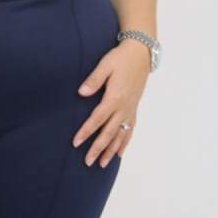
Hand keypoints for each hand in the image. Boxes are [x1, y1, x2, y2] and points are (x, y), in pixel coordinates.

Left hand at [71, 38, 150, 166]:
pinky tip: (119, 153)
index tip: (76, 143)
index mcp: (115, 97)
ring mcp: (130, 110)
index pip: (97, 119)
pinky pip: (130, 130)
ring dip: (111, 150)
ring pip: (120, 135)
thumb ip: (94, 79)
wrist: (141, 54)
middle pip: (109, 133)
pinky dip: (125, 142)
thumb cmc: (121, 58)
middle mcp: (124, 107)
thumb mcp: (106, 65)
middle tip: (87, 162)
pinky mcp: (134, 109)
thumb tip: (82, 93)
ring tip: (102, 164)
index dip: (86, 132)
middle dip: (98, 148)